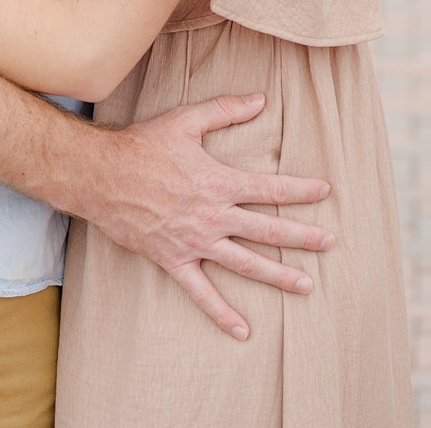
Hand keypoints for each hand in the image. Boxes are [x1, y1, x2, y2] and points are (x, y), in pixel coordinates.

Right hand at [74, 94, 335, 339]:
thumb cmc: (142, 146)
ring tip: (306, 285)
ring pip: (245, 263)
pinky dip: (222, 314)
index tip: (326, 191)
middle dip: (302, 236)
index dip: (300, 190)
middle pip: (267, 230)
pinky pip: (201, 293)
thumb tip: (260, 99)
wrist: (99, 177)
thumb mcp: (186, 120)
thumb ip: (226, 109)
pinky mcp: (173, 261)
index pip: (270, 188)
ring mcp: (194, 242)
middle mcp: (213, 216)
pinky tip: (243, 330)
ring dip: (278, 275)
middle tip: (330, 242)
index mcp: (220, 182)